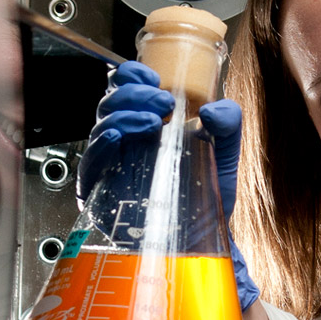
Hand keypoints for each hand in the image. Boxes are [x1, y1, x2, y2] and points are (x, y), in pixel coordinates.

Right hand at [81, 61, 260, 308]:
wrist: (201, 243)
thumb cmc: (205, 199)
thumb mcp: (223, 155)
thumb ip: (229, 124)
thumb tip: (214, 110)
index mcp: (146, 124)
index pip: (126, 88)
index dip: (133, 76)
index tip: (154, 78)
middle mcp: (124, 141)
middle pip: (111, 101)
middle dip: (134, 94)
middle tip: (164, 104)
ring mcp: (111, 165)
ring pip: (101, 125)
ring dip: (124, 115)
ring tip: (153, 123)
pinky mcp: (100, 192)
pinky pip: (91, 161)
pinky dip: (103, 144)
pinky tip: (118, 137)